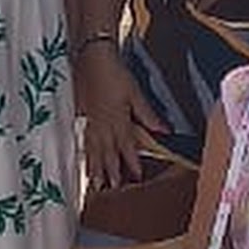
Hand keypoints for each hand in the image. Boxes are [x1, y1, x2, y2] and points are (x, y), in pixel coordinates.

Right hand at [77, 40, 161, 188]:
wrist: (91, 58)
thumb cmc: (115, 73)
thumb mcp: (135, 93)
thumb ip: (147, 114)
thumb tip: (164, 131)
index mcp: (118, 119)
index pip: (127, 146)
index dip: (132, 162)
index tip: (136, 177)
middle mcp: (104, 124)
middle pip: (107, 153)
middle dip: (110, 172)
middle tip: (111, 190)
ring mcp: (92, 122)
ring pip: (94, 150)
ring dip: (95, 167)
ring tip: (95, 184)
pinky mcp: (84, 116)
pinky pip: (86, 140)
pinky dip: (87, 153)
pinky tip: (86, 160)